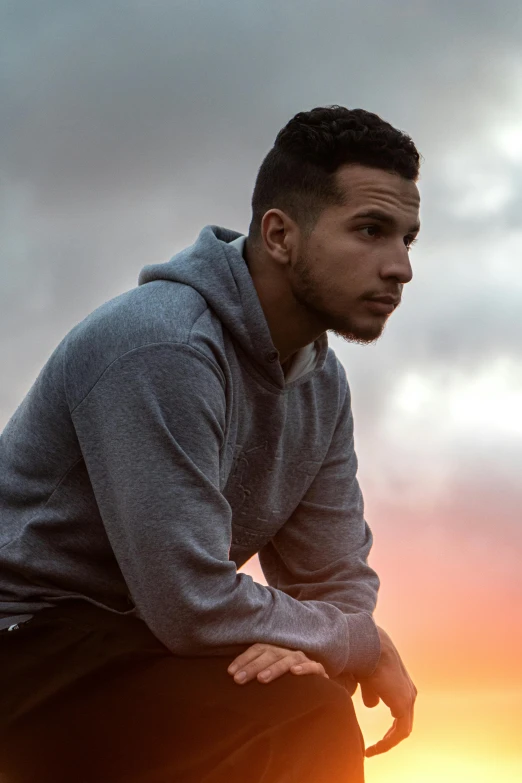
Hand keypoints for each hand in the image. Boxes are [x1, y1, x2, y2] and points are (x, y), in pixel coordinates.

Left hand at [227, 642, 328, 684]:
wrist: (314, 681)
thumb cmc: (285, 678)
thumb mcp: (268, 670)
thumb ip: (255, 671)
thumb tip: (232, 676)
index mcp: (274, 649)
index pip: (257, 649)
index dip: (244, 659)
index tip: (231, 672)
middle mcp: (287, 651)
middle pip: (269, 654)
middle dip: (253, 666)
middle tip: (239, 679)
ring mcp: (302, 659)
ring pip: (288, 660)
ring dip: (274, 668)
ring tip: (262, 679)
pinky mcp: (317, 669)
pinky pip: (313, 666)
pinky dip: (304, 668)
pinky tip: (294, 673)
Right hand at [360, 626, 416, 756]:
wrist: (370, 647)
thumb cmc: (366, 657)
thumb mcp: (368, 679)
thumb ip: (372, 693)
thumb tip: (371, 705)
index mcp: (402, 685)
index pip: (400, 711)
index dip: (389, 725)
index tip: (374, 734)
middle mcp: (409, 692)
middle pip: (403, 722)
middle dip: (389, 737)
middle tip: (373, 748)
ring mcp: (409, 698)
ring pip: (402, 729)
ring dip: (387, 742)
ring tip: (371, 750)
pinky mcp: (404, 704)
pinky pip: (400, 732)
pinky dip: (388, 742)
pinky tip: (374, 748)